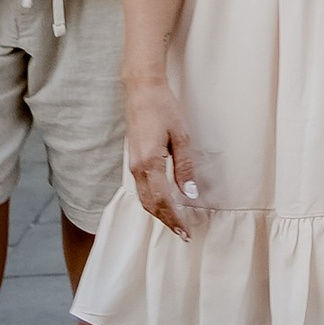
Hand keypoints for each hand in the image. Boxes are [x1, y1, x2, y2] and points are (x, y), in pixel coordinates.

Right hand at [125, 74, 200, 233]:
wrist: (142, 90)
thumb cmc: (164, 108)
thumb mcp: (181, 136)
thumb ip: (185, 167)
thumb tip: (190, 193)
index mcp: (149, 163)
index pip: (162, 201)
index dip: (174, 219)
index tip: (186, 232)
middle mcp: (137, 168)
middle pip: (150, 205)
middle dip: (166, 221)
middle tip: (183, 234)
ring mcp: (132, 165)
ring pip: (144, 199)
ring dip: (158, 213)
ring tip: (176, 222)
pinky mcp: (133, 161)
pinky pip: (141, 189)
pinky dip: (152, 201)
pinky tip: (164, 203)